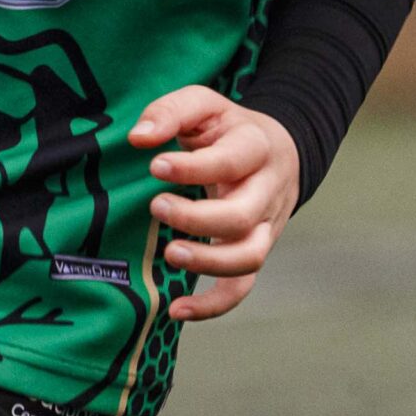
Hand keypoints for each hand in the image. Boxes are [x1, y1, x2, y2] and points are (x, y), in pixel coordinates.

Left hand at [129, 86, 301, 322]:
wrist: (277, 150)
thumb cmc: (227, 128)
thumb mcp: (204, 106)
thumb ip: (171, 111)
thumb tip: (138, 137)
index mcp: (255, 147)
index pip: (231, 161)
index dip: (193, 167)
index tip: (155, 165)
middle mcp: (266, 190)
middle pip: (243, 216)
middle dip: (198, 219)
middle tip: (157, 206)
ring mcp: (265, 226)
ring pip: (250, 256)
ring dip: (208, 262)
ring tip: (169, 254)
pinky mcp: (255, 250)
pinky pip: (242, 287)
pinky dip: (214, 304)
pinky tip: (178, 310)